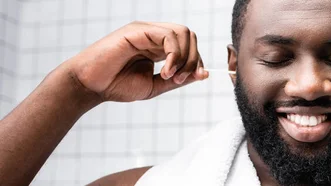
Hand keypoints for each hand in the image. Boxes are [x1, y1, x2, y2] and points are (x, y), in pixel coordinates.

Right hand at [63, 21, 207, 101]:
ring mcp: (146, 30)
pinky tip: (165, 71)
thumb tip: (203, 74)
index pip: (190, 45)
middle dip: (193, 59)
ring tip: (171, 77)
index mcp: (159, 47)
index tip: (194, 78)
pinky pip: (168, 35)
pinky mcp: (138, 30)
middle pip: (189, 36)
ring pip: (182, 33)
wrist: (91, 86)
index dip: (197, 61)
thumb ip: (179, 79)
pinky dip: (174, 54)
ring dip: (184, 58)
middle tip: (181, 79)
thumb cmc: (117, 86)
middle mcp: (154, 35)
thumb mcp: (155, 85)